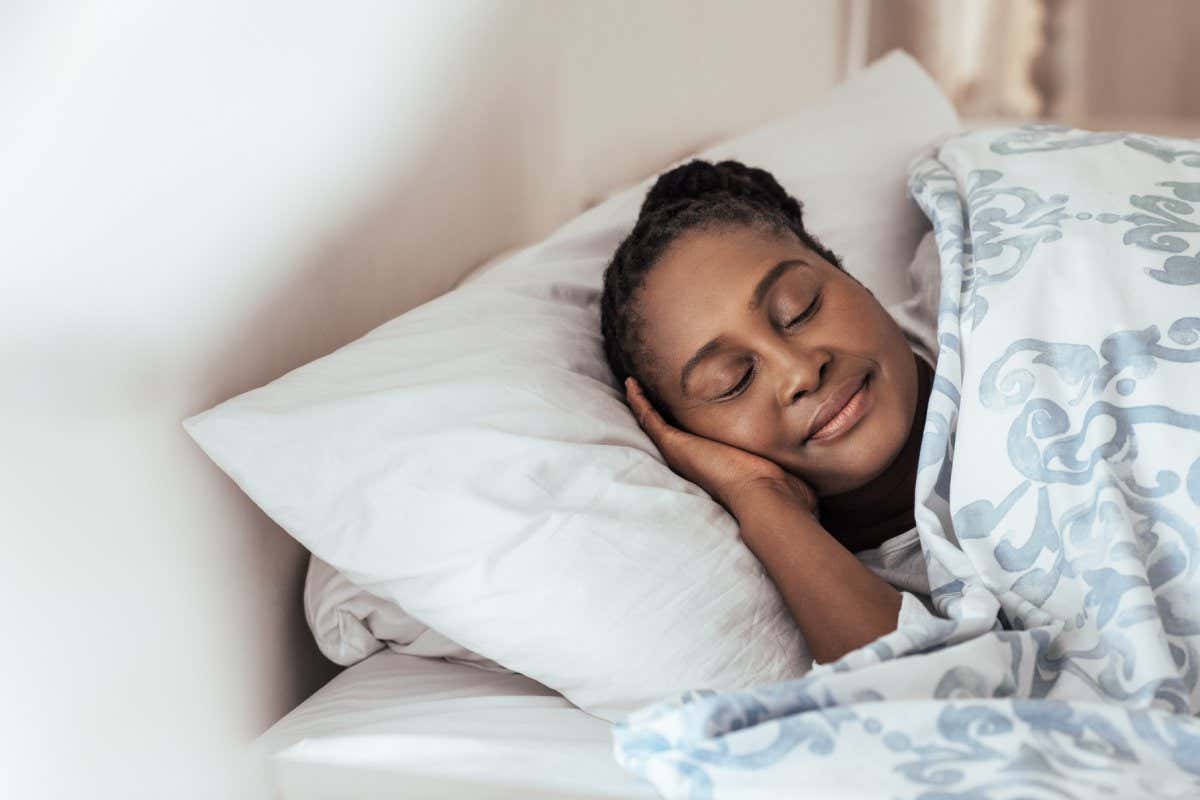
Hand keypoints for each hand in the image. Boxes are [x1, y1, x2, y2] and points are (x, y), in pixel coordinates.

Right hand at [624, 377, 818, 520]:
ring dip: (644, 403)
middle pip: (671, 431)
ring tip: (633, 383)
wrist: (768, 499)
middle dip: (660, 409)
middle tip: (648, 389)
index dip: (689, 422)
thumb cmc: (782, 491)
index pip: (699, 439)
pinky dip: (638, 401)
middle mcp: (696, 458)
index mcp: (718, 463)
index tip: (683, 404)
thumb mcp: (787, 466)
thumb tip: (824, 475)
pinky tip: (630, 383)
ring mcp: (682, 451)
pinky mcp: (675, 445)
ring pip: (654, 423)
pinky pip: (649, 419)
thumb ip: (796, 463)